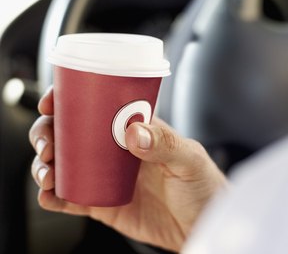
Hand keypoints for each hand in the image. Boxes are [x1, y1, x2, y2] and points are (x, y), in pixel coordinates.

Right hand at [29, 88, 226, 252]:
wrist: (203, 225)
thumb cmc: (202, 185)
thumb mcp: (189, 158)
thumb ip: (165, 143)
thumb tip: (133, 132)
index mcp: (134, 128)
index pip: (97, 106)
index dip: (69, 101)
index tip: (51, 102)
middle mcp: (115, 150)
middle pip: (71, 133)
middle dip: (48, 133)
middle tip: (46, 143)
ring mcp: (106, 177)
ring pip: (65, 164)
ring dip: (45, 165)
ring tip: (46, 173)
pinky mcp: (103, 204)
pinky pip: (71, 198)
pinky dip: (53, 197)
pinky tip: (48, 195)